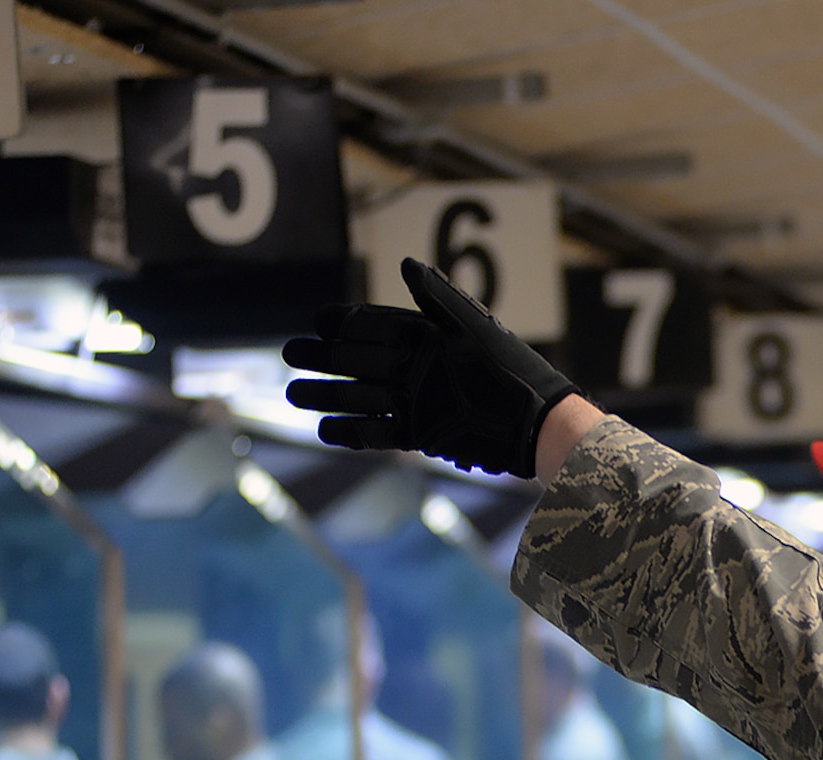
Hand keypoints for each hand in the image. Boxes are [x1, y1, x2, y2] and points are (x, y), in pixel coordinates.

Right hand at [283, 258, 579, 478]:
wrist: (532, 422)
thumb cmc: (508, 367)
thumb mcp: (472, 328)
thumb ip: (437, 298)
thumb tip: (405, 263)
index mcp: (425, 337)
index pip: (374, 327)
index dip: (345, 324)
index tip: (317, 322)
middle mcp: (415, 368)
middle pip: (359, 361)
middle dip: (324, 359)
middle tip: (290, 356)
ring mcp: (416, 402)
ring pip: (361, 396)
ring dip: (327, 396)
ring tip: (293, 396)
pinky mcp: (422, 433)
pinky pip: (379, 432)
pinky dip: (353, 432)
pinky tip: (325, 430)